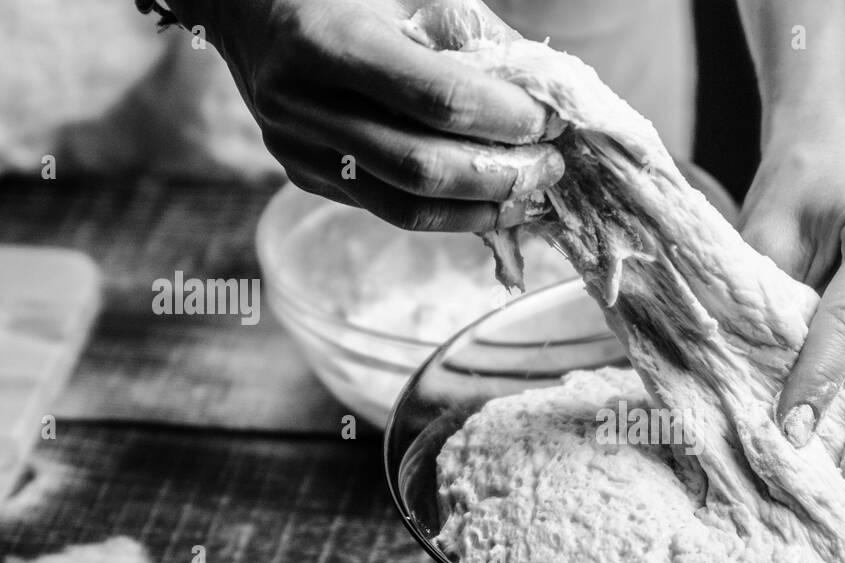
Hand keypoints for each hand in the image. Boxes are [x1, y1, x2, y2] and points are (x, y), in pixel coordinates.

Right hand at [166, 0, 563, 230]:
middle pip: (424, 167)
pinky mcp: (304, 175)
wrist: (247, 5)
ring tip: (527, 195)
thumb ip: (477, 40)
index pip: (440, 100)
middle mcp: (305, 103)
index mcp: (331, 40)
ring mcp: (299, 148)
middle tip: (550, 168)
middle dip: (501, 175)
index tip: (550, 120)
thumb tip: (545, 96)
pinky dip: (446, 212)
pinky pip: (387, 207)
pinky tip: (485, 200)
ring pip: (405, 207)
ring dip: (479, 209)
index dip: (506, 117)